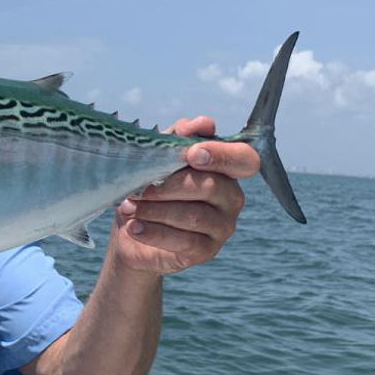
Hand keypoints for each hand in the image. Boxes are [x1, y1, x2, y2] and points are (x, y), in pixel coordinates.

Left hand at [109, 116, 259, 275]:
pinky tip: (134, 227)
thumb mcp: (158, 157)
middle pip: (211, 187)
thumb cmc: (150, 188)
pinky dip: (154, 232)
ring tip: (129, 207)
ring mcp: (223, 227)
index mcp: (225, 171)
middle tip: (140, 187)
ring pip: (194, 215)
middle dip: (170, 185)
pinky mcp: (207, 251)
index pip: (245, 160)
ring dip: (156, 209)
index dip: (223, 155)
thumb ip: (179, 138)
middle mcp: (231, 198)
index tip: (192, 155)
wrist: (132, 230)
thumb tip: (206, 123)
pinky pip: (184, 241)